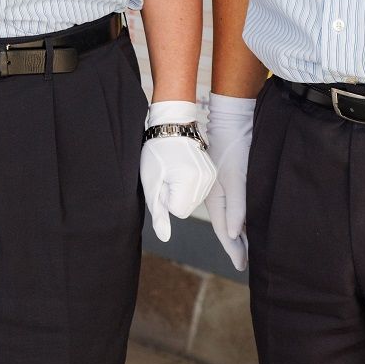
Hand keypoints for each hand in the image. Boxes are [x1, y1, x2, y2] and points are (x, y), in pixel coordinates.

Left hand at [140, 101, 215, 241]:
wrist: (172, 127)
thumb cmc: (157, 152)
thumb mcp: (151, 182)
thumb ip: (159, 212)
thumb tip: (164, 237)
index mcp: (190, 180)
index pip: (177, 210)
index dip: (166, 198)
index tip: (163, 179)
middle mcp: (206, 179)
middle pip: (187, 209)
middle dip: (174, 196)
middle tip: (168, 174)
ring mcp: (212, 176)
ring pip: (193, 202)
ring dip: (182, 192)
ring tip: (175, 170)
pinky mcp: (213, 173)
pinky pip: (199, 193)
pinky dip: (189, 187)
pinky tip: (184, 170)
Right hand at [205, 92, 255, 271]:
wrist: (232, 122)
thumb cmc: (234, 149)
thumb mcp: (236, 179)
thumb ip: (235, 207)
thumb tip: (232, 233)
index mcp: (215, 199)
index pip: (223, 231)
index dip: (233, 249)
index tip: (242, 265)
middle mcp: (218, 197)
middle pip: (226, 228)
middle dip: (236, 245)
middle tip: (248, 262)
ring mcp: (224, 190)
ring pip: (232, 218)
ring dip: (241, 233)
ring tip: (252, 248)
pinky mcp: (232, 182)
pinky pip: (237, 207)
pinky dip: (243, 219)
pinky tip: (251, 224)